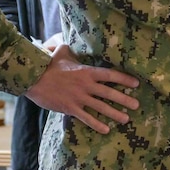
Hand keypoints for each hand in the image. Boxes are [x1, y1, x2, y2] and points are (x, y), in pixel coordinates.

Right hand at [23, 44, 140, 134]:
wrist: (32, 78)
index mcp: (86, 71)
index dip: (124, 79)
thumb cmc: (47, 65)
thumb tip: (68, 40)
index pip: (110, 75)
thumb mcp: (61, 52)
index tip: (136, 84)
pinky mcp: (70, 108)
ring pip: (101, 107)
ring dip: (115, 114)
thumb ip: (69, 47)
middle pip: (109, 93)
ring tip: (126, 119)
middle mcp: (86, 85)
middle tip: (137, 105)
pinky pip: (86, 118)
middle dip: (125, 100)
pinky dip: (97, 124)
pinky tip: (106, 130)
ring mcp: (79, 98)